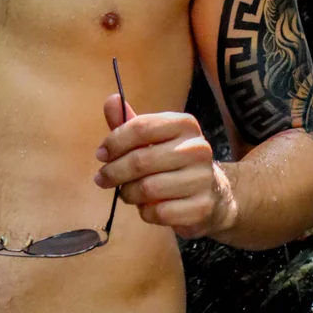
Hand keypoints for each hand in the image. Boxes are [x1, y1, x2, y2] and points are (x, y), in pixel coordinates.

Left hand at [93, 94, 235, 240]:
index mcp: (184, 125)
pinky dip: (145, 213)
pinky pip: (160, 212)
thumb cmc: (172, 162)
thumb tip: (111, 100)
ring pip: (148, 188)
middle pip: (140, 160)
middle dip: (114, 172)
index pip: (140, 128)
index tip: (101, 154)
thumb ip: (129, 123)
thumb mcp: (151, 138)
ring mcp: (203, 178)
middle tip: (103, 179)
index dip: (114, 142)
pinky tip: (147, 207)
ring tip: (127, 192)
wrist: (212, 193)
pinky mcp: (202, 206)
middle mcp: (197, 148)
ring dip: (128, 194)